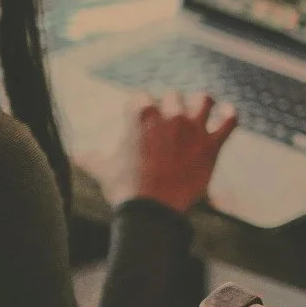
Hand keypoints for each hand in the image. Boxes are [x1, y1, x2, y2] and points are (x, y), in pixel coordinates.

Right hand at [103, 92, 236, 215]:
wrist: (152, 210)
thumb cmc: (125, 189)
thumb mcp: (102, 169)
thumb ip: (90, 157)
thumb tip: (75, 154)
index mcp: (140, 115)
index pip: (140, 97)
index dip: (139, 107)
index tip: (139, 118)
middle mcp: (169, 115)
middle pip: (172, 96)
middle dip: (169, 106)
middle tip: (168, 121)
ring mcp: (193, 129)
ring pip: (203, 99)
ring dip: (200, 103)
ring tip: (199, 110)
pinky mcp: (212, 145)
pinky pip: (229, 121)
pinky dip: (230, 115)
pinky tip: (227, 114)